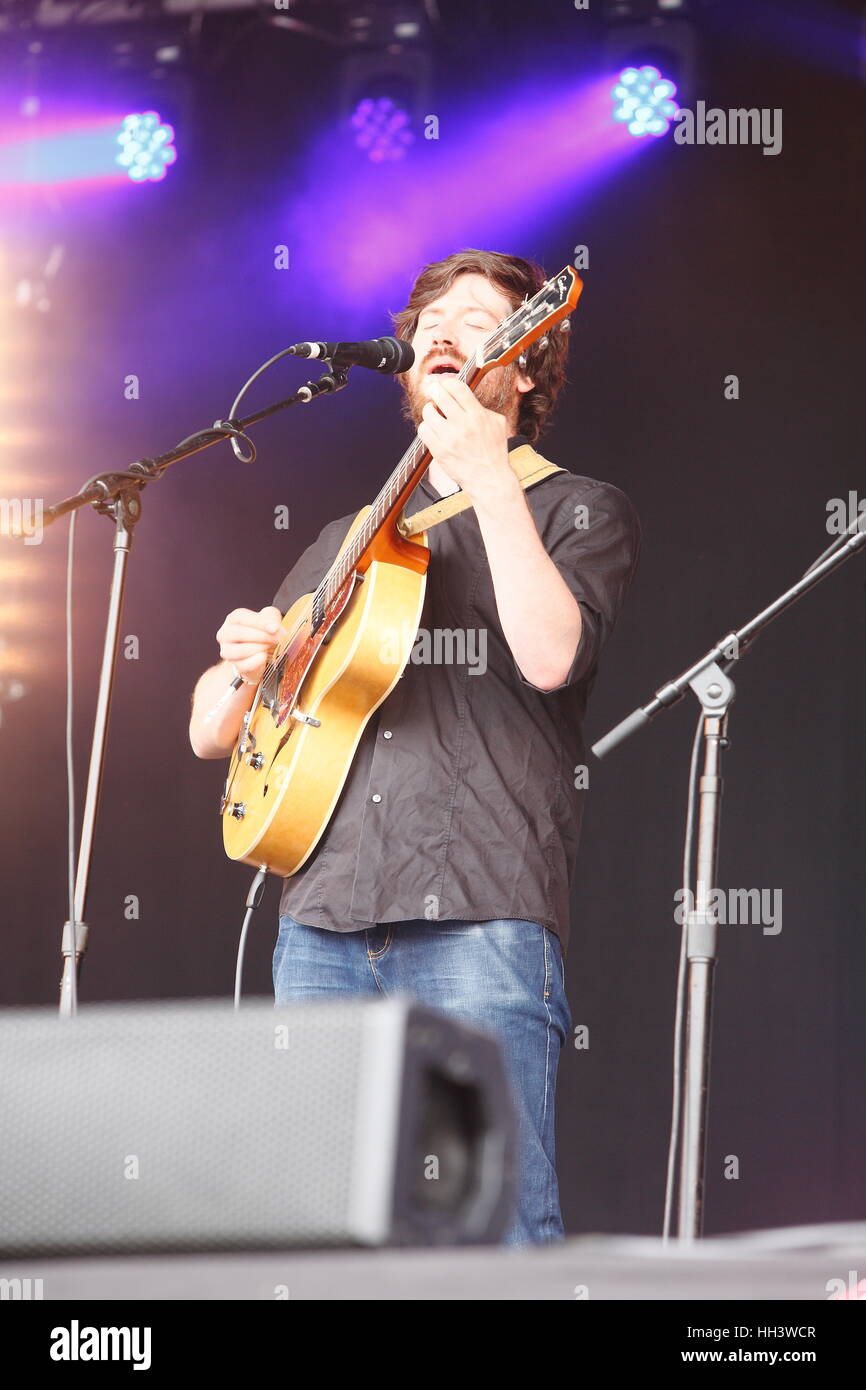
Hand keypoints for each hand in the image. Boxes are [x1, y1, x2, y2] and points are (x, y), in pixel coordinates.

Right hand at [216, 606, 281, 684]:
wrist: (262, 653)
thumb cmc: (263, 631)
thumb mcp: (269, 618)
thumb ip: (272, 617)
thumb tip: (274, 627)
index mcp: (233, 619)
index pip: (240, 618)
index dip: (258, 623)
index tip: (274, 628)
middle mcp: (225, 634)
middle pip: (238, 633)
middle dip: (262, 636)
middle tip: (276, 639)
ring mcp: (228, 651)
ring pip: (239, 651)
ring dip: (259, 648)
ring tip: (270, 646)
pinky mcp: (235, 666)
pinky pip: (244, 665)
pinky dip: (257, 661)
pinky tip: (264, 656)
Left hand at [416, 376, 517, 505]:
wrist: (489, 479)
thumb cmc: (494, 452)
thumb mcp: (498, 424)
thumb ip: (483, 407)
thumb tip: (467, 396)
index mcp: (478, 415)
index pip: (457, 388)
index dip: (448, 382)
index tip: (445, 385)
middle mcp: (463, 425)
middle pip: (439, 396)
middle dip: (435, 391)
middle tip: (435, 393)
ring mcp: (449, 438)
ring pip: (428, 412)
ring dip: (430, 410)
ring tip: (435, 415)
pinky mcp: (439, 451)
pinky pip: (423, 431)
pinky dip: (426, 428)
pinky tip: (433, 430)